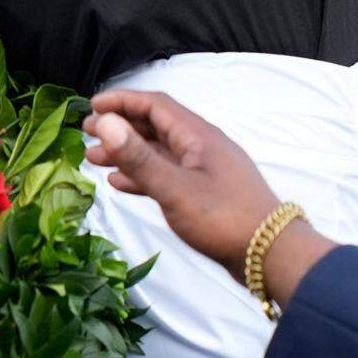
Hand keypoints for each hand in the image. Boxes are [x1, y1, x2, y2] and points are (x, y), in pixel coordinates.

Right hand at [83, 90, 333, 304]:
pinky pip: (166, 173)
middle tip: (86, 133)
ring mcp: (204, 169)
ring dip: (126, 152)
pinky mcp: (204, 191)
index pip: (154, 104)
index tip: (92, 106)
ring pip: (158, 151)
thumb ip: (137, 157)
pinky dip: (142, 174)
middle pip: (154, 125)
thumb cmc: (224, 219)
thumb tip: (105, 122)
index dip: (122, 101)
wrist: (271, 256)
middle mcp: (201, 146)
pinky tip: (121, 183)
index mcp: (198, 136)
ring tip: (94, 159)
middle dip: (119, 126)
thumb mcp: (174, 188)